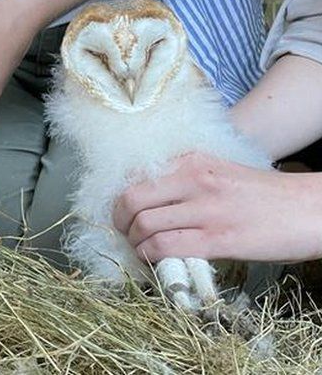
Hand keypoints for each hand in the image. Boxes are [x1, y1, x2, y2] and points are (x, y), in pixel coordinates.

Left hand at [112, 153, 321, 262]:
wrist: (312, 209)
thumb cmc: (266, 195)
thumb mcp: (219, 172)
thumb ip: (184, 181)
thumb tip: (150, 200)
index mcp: (192, 160)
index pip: (136, 175)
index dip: (121, 197)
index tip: (123, 211)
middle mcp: (194, 179)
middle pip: (131, 198)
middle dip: (119, 220)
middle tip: (124, 232)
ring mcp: (205, 209)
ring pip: (144, 224)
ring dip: (134, 241)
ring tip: (140, 248)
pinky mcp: (218, 239)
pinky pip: (165, 246)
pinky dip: (150, 256)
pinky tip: (154, 260)